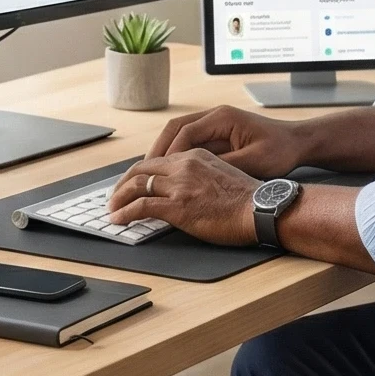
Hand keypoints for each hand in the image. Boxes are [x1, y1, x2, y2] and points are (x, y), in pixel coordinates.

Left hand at [109, 149, 258, 245]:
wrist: (262, 209)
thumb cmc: (248, 198)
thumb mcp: (221, 173)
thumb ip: (199, 175)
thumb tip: (184, 188)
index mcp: (195, 156)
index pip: (157, 161)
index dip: (139, 173)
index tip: (132, 183)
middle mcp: (184, 166)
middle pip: (140, 170)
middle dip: (122, 184)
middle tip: (115, 196)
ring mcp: (179, 185)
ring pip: (136, 186)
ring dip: (119, 199)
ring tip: (112, 209)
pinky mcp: (177, 206)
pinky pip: (140, 206)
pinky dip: (125, 213)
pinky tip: (118, 219)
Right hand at [146, 104, 302, 178]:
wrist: (299, 142)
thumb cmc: (281, 151)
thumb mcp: (255, 162)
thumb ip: (224, 166)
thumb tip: (196, 176)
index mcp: (223, 117)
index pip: (186, 131)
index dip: (170, 152)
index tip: (159, 171)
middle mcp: (215, 116)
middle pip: (175, 128)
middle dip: (157, 149)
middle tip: (143, 171)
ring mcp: (214, 122)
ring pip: (178, 133)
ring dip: (163, 152)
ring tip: (150, 172)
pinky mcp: (216, 133)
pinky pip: (188, 140)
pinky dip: (175, 154)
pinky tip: (169, 171)